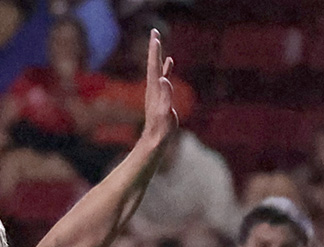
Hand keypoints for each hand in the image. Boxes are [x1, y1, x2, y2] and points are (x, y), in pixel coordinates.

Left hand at [139, 29, 178, 148]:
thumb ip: (165, 96)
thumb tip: (164, 79)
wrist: (155, 138)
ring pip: (158, 68)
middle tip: (154, 31)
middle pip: (153, 63)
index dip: (154, 51)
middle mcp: (154, 87)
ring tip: (159, 42)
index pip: (154, 66)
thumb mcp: (164, 112)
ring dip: (159, 55)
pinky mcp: (161, 95)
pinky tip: (170, 61)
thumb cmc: (161, 128)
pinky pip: (164, 76)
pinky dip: (166, 67)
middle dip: (154, 48)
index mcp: (154, 89)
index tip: (155, 36)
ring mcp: (157, 91)